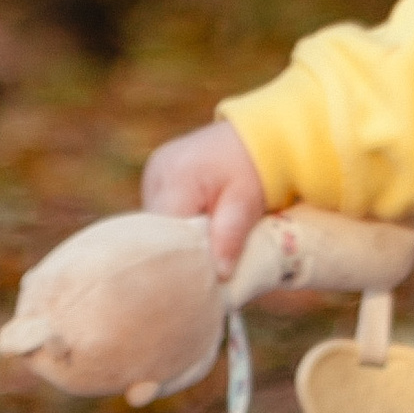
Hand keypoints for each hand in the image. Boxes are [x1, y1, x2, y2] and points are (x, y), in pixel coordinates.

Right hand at [141, 118, 266, 274]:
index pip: (166, 233)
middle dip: (180, 249)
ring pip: (159, 223)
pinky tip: (198, 230)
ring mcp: (154, 173)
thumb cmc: (256, 167)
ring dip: (180, 237)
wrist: (259, 134)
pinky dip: (179, 224)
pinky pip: (163, 210)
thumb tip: (220, 273)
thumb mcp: (247, 201)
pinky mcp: (158, 176)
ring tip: (205, 246)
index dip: (182, 258)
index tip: (200, 278)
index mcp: (176, 178)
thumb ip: (231, 234)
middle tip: (204, 269)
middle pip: (159, 230)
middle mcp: (156, 174)